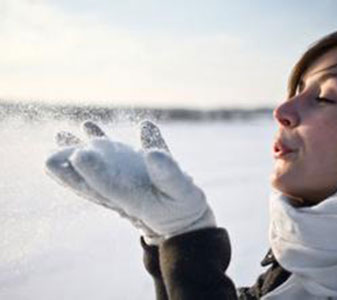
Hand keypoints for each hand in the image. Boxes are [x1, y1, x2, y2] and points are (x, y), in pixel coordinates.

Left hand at [45, 120, 215, 244]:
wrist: (185, 221)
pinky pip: (111, 161)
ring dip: (79, 152)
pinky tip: (94, 128)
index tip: (79, 154)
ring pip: (97, 168)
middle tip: (53, 148)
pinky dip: (104, 145)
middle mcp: (123, 191)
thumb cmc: (185, 210)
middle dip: (70, 165)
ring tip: (63, 134)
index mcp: (134, 199)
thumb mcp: (183, 193)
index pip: (108, 186)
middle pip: (91, 180)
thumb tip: (151, 152)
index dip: (93, 171)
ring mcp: (125, 183)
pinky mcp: (132, 177)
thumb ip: (170, 175)